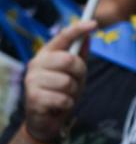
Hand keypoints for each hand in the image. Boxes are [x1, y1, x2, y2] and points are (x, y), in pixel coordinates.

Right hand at [23, 20, 95, 141]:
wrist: (46, 119)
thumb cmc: (60, 92)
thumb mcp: (74, 73)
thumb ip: (79, 56)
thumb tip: (87, 36)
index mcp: (46, 54)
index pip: (62, 37)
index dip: (78, 29)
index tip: (94, 23)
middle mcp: (36, 64)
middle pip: (69, 60)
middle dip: (79, 73)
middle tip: (74, 82)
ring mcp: (32, 80)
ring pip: (67, 82)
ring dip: (73, 92)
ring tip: (64, 95)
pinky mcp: (33, 97)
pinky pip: (63, 98)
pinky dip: (67, 104)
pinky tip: (58, 105)